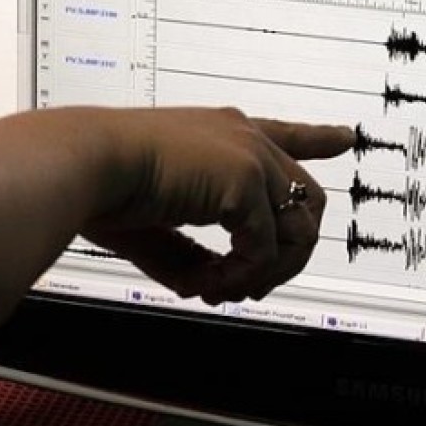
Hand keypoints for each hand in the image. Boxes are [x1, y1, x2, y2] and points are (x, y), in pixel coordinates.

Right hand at [80, 107, 354, 304]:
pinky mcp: (247, 180)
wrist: (82, 166)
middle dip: (286, 255)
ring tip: (221, 291)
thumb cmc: (101, 186)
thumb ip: (191, 254)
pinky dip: (241, 278)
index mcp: (222, 135)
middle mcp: (245, 139)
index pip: (284, 135)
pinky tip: (209, 285)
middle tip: (247, 288)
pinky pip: (265, 250)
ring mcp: (251, 157)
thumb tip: (213, 287)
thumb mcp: (155, 228)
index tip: (343, 139)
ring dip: (265, 274)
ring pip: (298, 232)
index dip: (317, 139)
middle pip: (306, 201)